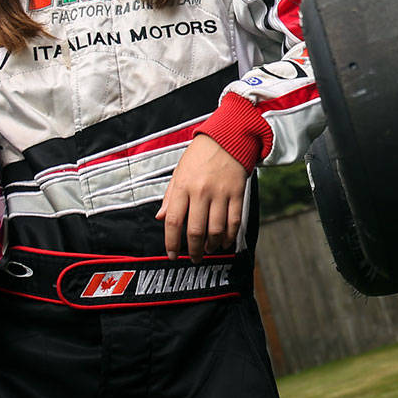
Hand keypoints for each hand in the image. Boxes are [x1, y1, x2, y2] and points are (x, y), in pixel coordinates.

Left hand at [156, 134, 247, 263]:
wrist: (228, 138)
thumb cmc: (200, 156)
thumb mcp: (179, 172)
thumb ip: (170, 197)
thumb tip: (160, 218)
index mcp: (183, 186)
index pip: (173, 221)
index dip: (171, 242)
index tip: (172, 255)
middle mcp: (201, 191)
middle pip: (195, 230)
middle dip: (193, 250)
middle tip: (193, 259)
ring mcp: (220, 193)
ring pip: (216, 230)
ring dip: (212, 246)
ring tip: (208, 250)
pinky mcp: (237, 194)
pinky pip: (234, 222)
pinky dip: (229, 236)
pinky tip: (225, 242)